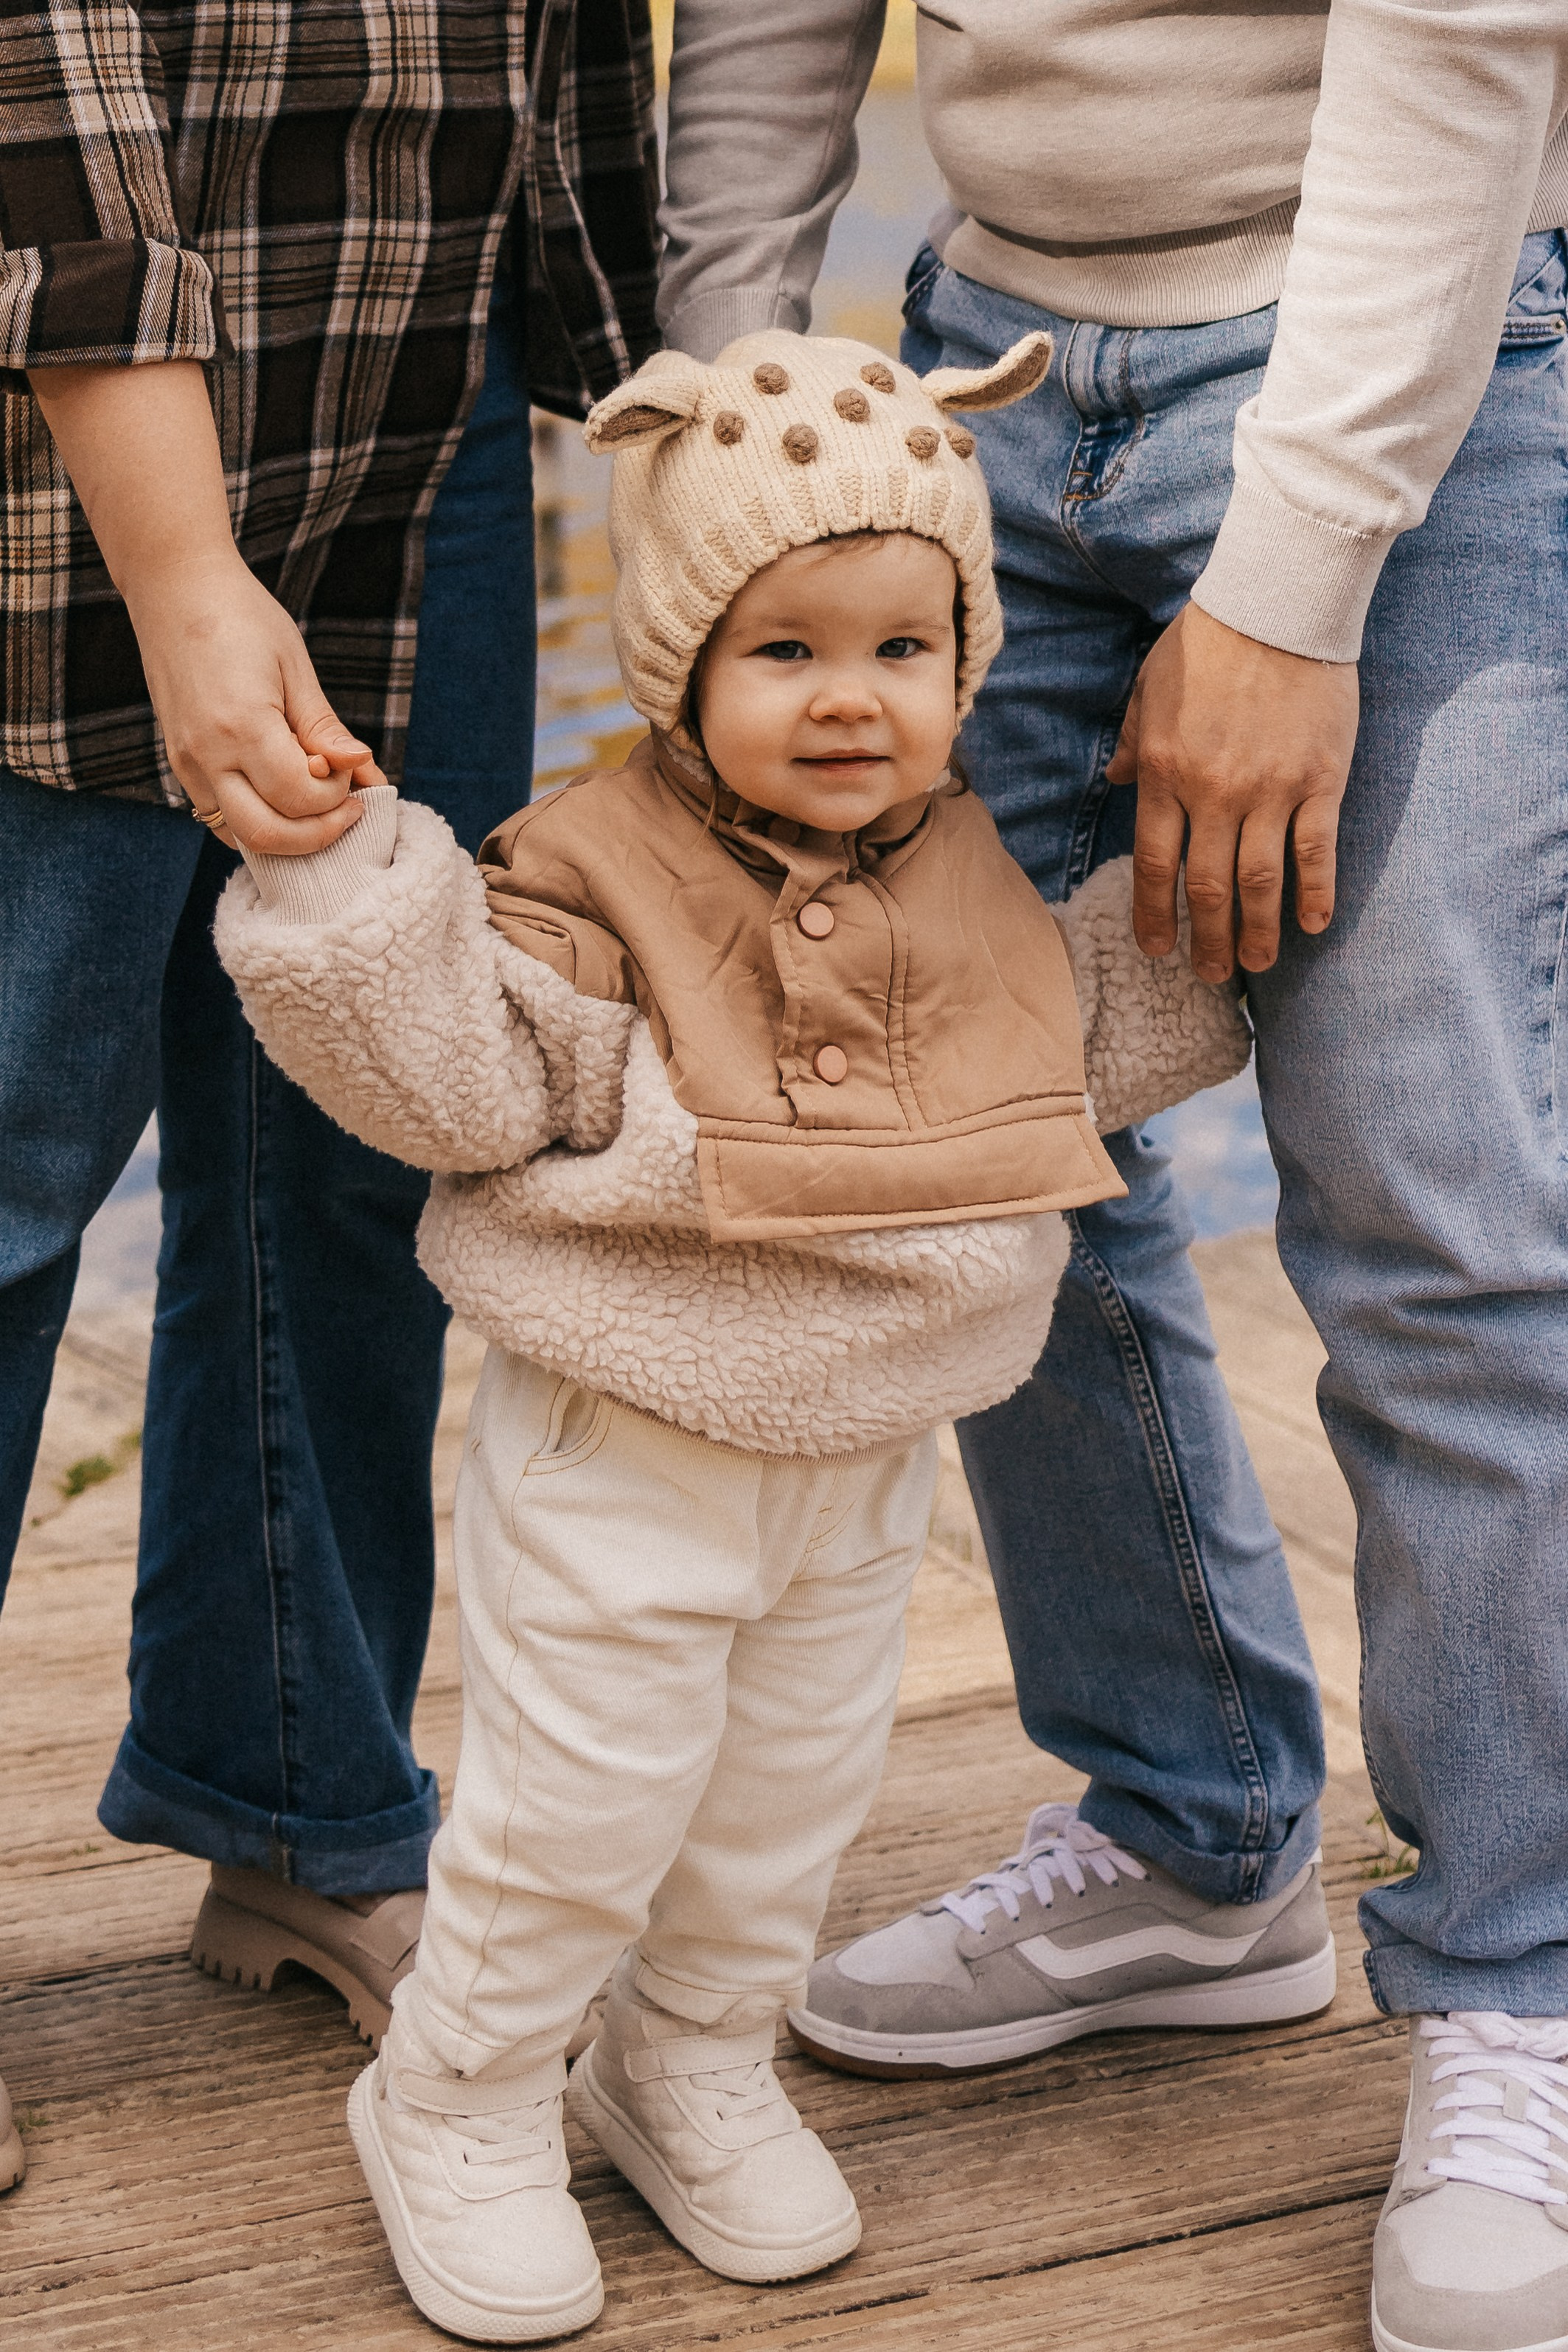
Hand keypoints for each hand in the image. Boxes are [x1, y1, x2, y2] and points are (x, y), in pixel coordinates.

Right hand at [28, 358, 381, 855]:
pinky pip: (219, 813)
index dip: (345, 805)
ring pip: (242, 832)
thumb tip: (359, 769)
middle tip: (355, 809)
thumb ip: (324, 724)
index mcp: (244, 724)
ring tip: (325, 804)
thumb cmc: (242, 612)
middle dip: (322, 834)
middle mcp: (209, 750)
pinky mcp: (180, 756)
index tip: (370, 786)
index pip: (305, 800)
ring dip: (290, 832)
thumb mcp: (295, 662)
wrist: (171, 573)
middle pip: (273, 834)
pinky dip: (256, 820)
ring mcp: (188, 759)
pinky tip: (286, 798)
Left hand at [1106, 603, 1358, 979]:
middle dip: (1205, 938)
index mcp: (1164, 772)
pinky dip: (1315, 891)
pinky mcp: (1320, 779)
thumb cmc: (1207, 640)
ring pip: (1260, 881)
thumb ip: (1131, 743)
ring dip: (1257, 931)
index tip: (1156, 950)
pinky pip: (1316, 849)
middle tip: (1208, 974)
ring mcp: (1271, 789)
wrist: (1278, 602)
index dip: (1154, 916)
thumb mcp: (1150, 688)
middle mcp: (1214, 791)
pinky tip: (1311, 924)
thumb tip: (1114, 783)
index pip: (1155, 864)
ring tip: (1255, 966)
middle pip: (1206, 886)